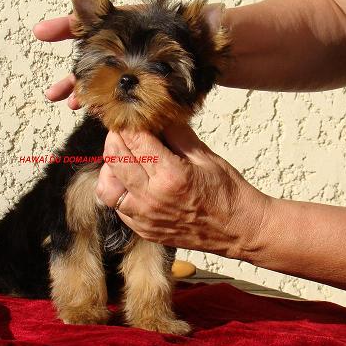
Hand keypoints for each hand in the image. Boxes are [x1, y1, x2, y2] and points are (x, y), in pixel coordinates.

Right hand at [32, 3, 224, 109]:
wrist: (216, 57)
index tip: (43, 33)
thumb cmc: (203, 36)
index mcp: (131, 26)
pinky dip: (103, 106)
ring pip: (101, 81)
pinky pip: (118, 99)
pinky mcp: (142, 91)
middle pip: (91, 58)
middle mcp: (127, 48)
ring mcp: (132, 70)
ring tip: (65, 104)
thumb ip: (198, 20)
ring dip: (82, 92)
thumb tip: (210, 12)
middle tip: (52, 92)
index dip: (68, 26)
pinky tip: (94, 115)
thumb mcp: (201, 27)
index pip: (95, 21)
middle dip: (72, 74)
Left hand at [95, 123, 269, 257]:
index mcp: (170, 175)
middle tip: (123, 130)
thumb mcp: (205, 155)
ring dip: (110, 167)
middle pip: (115, 158)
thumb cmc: (227, 191)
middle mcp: (152, 198)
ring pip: (106, 186)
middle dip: (115, 138)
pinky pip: (117, 208)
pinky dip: (118, 190)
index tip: (129, 115)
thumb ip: (177, 134)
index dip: (129, 123)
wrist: (238, 230)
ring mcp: (145, 217)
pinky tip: (131, 181)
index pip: (135, 140)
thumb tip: (157, 117)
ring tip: (123, 158)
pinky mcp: (144, 230)